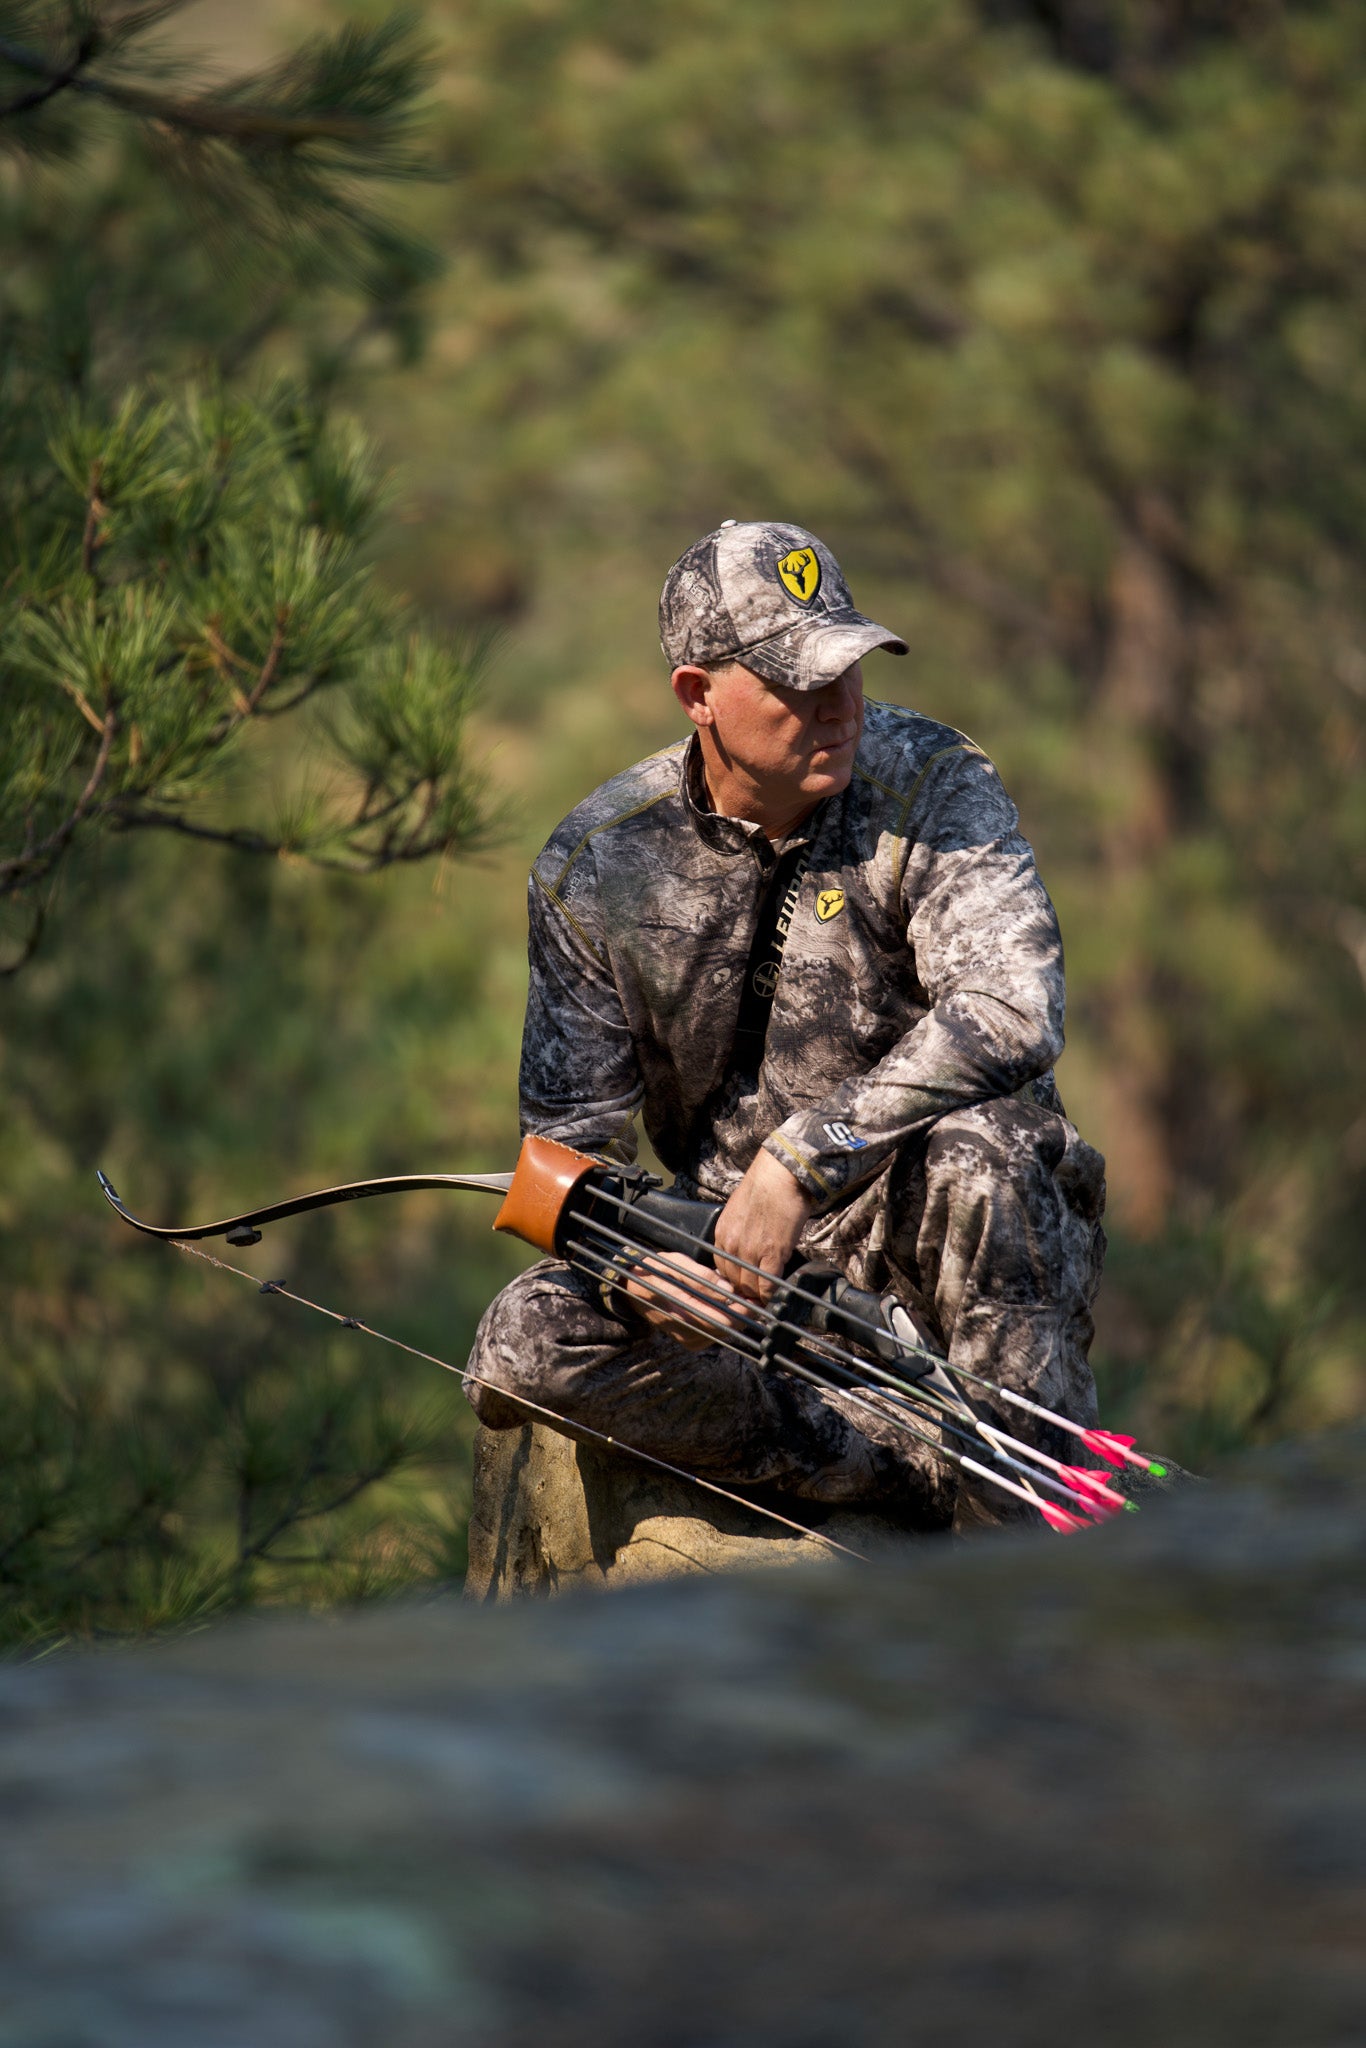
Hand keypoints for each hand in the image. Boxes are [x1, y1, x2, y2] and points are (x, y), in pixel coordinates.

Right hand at [624, 1251, 744, 1351]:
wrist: (631, 1290)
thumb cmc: (654, 1271)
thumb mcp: (675, 1264)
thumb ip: (702, 1277)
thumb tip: (729, 1290)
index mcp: (680, 1311)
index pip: (723, 1320)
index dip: (744, 1310)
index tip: (755, 1298)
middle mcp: (685, 1331)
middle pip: (728, 1329)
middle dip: (742, 1313)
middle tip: (749, 1295)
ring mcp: (688, 1340)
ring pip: (724, 1332)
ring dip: (733, 1316)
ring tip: (732, 1296)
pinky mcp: (691, 1343)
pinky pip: (716, 1334)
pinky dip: (722, 1320)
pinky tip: (718, 1305)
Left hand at [713, 1146, 812, 1303]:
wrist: (779, 1177)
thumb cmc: (764, 1188)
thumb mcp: (738, 1211)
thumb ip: (737, 1232)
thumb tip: (746, 1248)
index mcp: (722, 1234)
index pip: (722, 1269)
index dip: (734, 1280)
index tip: (744, 1284)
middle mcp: (732, 1246)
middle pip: (734, 1281)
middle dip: (746, 1291)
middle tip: (757, 1296)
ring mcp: (750, 1252)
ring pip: (750, 1287)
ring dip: (759, 1295)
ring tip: (767, 1298)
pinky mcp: (772, 1255)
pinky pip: (768, 1285)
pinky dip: (772, 1294)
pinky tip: (777, 1294)